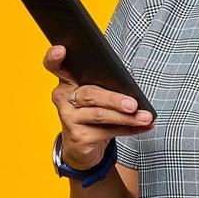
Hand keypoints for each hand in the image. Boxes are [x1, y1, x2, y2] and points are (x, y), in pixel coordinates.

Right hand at [43, 44, 153, 168]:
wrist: (81, 147)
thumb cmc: (91, 113)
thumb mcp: (96, 96)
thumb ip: (106, 86)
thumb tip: (133, 89)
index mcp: (67, 81)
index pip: (54, 65)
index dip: (54, 57)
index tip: (62, 50)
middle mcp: (63, 98)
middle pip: (89, 94)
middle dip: (114, 99)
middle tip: (133, 104)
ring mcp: (69, 118)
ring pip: (100, 115)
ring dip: (126, 117)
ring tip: (145, 117)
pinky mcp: (78, 137)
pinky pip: (108, 131)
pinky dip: (129, 128)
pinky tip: (143, 126)